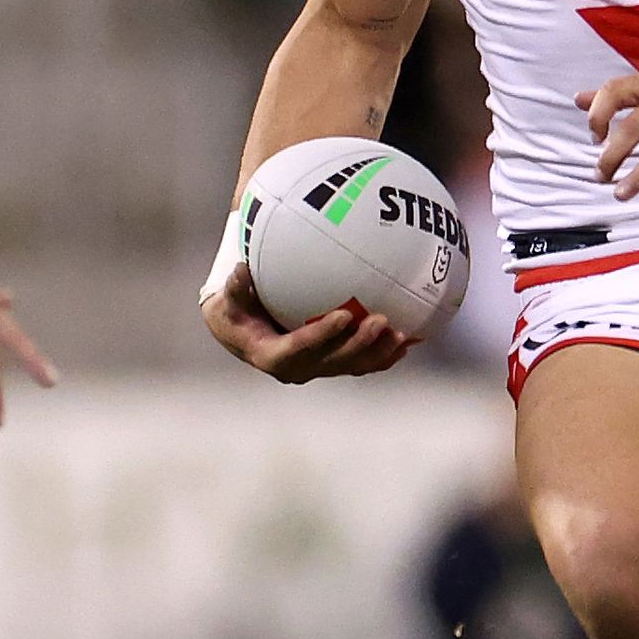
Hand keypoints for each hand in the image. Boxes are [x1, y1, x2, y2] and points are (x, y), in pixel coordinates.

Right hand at [201, 262, 412, 383]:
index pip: (299, 349)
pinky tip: (412, 338)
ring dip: (379, 353)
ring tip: (404, 335)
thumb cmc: (234, 311)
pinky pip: (363, 361)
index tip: (343, 316)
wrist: (243, 332)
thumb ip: (234, 289)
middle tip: (381, 322)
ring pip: (353, 366)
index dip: (322, 336)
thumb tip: (241, 270)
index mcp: (273, 356)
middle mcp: (299, 368)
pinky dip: (386, 353)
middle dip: (360, 346)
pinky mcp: (334, 363)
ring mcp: (319, 368)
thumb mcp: (225, 301)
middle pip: (334, 363)